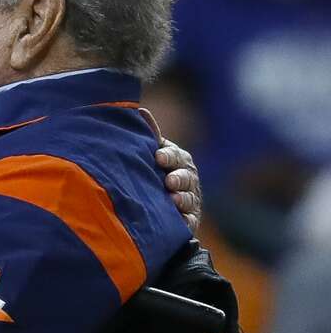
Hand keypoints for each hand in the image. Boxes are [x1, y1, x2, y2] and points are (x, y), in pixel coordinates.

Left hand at [140, 108, 201, 232]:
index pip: (177, 156)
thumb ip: (149, 136)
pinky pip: (190, 221)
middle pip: (187, 177)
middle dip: (179, 178)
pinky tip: (180, 220)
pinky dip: (185, 221)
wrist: (150, 207)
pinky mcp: (189, 221)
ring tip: (173, 200)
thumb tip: (141, 111)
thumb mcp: (150, 154)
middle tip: (169, 181)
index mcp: (178, 161)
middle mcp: (187, 180)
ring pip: (190, 199)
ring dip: (182, 199)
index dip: (169, 156)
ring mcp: (190, 200)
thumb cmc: (151, 172)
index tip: (158, 157)